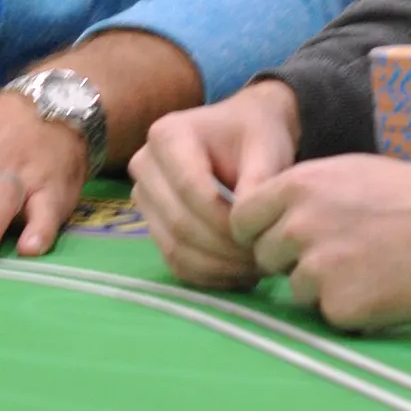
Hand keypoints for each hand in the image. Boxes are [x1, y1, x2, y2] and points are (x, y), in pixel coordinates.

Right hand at [130, 83, 299, 286]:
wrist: (244, 135)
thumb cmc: (256, 135)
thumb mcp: (266, 146)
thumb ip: (260, 179)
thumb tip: (244, 224)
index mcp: (167, 135)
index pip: (189, 188)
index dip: (223, 219)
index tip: (260, 233)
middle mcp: (145, 165)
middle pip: (179, 222)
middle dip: (223, 248)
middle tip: (263, 259)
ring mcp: (144, 197)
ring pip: (174, 247)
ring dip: (217, 267)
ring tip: (256, 268)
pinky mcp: (152, 224)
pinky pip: (174, 261)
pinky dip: (208, 275)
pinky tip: (240, 274)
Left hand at [229, 152, 410, 329]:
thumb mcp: (347, 173)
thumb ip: (303, 196)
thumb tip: (275, 220)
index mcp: (297, 186)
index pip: (241, 220)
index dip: (258, 233)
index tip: (277, 240)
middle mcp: (299, 226)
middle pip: (265, 257)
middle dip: (290, 261)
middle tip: (336, 256)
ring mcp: (318, 268)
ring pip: (296, 289)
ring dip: (322, 286)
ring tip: (367, 268)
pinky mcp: (341, 306)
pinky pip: (328, 314)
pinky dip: (350, 308)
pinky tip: (381, 287)